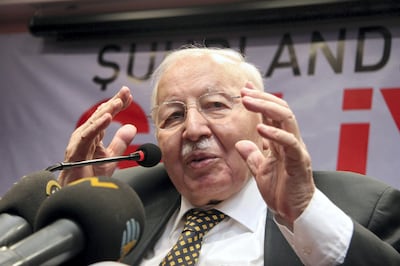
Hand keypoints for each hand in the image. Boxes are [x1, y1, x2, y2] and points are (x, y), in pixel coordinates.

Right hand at [58, 86, 136, 185]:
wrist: (78, 194)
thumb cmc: (89, 176)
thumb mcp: (111, 157)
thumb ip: (120, 142)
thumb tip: (131, 127)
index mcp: (94, 135)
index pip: (106, 116)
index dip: (118, 105)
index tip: (130, 96)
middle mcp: (85, 135)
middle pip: (101, 115)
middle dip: (114, 102)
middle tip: (126, 91)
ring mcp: (79, 142)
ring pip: (94, 122)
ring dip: (107, 111)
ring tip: (119, 102)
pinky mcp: (76, 151)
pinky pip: (88, 136)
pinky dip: (98, 126)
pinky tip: (107, 117)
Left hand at [235, 83, 314, 228]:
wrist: (293, 213)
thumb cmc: (281, 191)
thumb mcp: (260, 171)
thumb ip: (252, 156)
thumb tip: (241, 143)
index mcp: (281, 142)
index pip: (271, 115)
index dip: (259, 100)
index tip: (244, 89)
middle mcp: (290, 141)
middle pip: (280, 111)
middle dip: (262, 98)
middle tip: (244, 92)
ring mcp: (296, 150)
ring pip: (286, 119)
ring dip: (266, 108)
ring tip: (248, 101)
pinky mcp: (299, 162)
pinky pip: (289, 143)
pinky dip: (275, 134)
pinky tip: (260, 129)